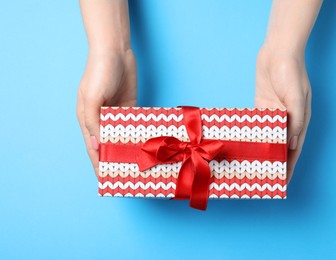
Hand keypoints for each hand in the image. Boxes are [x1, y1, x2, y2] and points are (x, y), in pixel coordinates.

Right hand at [76, 49, 136, 177]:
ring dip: (128, 149)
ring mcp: (117, 114)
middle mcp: (102, 119)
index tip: (106, 179)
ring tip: (139, 164)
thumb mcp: (92, 99)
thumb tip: (97, 146)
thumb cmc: (98, 73)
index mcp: (88, 119)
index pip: (94, 147)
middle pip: (108, 144)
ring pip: (122, 137)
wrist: (115, 51)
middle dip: (115, 159)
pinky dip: (138, 135)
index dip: (99, 163)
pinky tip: (145, 145)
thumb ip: (94, 123)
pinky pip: (134, 125)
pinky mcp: (130, 107)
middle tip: (127, 175)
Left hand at [255, 46, 310, 183]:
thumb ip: (295, 120)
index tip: (283, 182)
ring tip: (251, 166)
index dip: (289, 166)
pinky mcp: (261, 107)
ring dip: (261, 151)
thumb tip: (292, 143)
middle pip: (280, 147)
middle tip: (264, 179)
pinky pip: (256, 125)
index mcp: (299, 120)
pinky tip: (243, 145)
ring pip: (267, 138)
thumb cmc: (291, 72)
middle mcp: (287, 120)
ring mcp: (273, 114)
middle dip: (273, 163)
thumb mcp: (296, 96)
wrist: (278, 52)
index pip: (294, 149)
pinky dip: (251, 135)